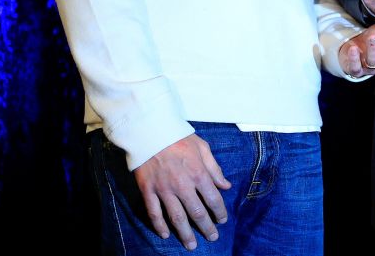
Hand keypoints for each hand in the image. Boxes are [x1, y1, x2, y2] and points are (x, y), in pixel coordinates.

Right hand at [133, 134, 231, 249]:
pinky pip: (154, 213)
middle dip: (206, 227)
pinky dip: (159, 226)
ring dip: (185, 234)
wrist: (150, 130)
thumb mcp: (202, 147)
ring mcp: (164, 190)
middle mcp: (183, 185)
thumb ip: (214, 168)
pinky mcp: (148, 190)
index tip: (222, 220)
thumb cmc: (178, 137)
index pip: (213, 199)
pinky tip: (165, 234)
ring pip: (176, 218)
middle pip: (197, 213)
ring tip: (191, 245)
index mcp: (198, 173)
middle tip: (212, 237)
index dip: (220, 212)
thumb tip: (225, 185)